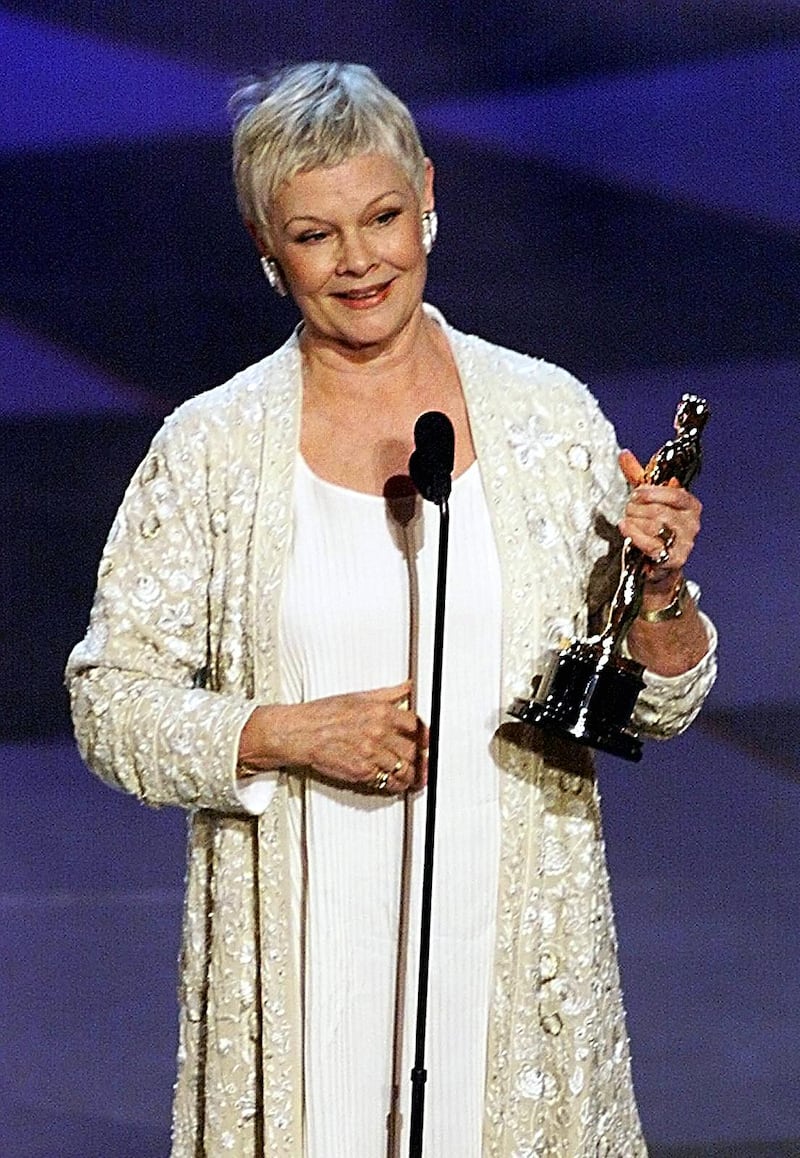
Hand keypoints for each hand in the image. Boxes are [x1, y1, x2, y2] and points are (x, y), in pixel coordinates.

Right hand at [238, 681, 427, 794]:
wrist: (300, 732)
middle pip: (414, 749)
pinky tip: (398, 783)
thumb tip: (407, 687)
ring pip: (405, 769)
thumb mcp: (359, 696)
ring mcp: (371, 754)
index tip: (427, 739)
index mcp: (380, 712)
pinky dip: (396, 785)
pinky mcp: (361, 772)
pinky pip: (388, 782)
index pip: (416, 725)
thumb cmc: (323, 714)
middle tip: (426, 760)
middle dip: (422, 757)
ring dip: (413, 775)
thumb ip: (388, 694)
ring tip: (416, 776)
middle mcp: (378, 733)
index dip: (425, 734)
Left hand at [618, 449, 701, 588]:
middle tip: (629, 511)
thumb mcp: (647, 501)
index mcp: (690, 506)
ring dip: (634, 522)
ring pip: (654, 526)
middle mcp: (692, 524)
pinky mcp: (674, 560)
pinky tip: (626, 529)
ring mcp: (685, 543)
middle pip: (659, 510)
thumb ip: (638, 477)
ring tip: (628, 523)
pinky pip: (651, 544)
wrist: (654, 566)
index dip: (652, 492)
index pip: (675, 494)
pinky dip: (635, 535)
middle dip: (637, 509)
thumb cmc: (652, 530)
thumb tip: (624, 454)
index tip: (636, 493)